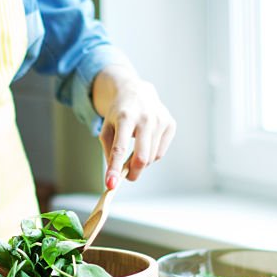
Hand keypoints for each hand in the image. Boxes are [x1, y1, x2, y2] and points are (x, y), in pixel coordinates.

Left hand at [92, 65, 175, 189]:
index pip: (120, 148)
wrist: (136, 91)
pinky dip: (152, 154)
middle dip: (133, 173)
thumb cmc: (118, 114)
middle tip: (126, 177)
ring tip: (134, 151)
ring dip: (141, 162)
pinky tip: (146, 142)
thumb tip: (115, 175)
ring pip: (152, 157)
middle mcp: (145, 118)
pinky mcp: (170, 124)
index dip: (115, 168)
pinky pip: (160, 152)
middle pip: (141, 157)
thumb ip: (109, 151)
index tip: (111, 185)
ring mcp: (160, 120)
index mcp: (125, 117)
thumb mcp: (106, 128)